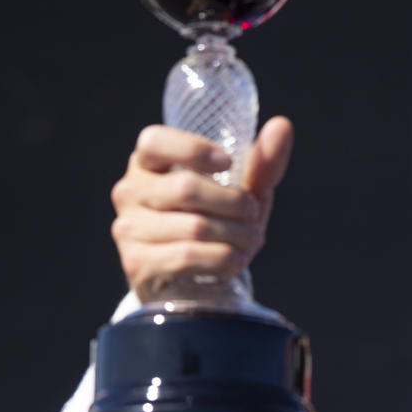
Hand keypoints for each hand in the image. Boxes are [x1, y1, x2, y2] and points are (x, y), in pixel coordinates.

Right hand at [110, 116, 293, 300]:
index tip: (228, 163)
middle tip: (253, 216)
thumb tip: (283, 126)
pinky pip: (187, 257)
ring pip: (194, 227)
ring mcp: (129, 228)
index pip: (154, 141)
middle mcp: (130, 192)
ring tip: (250, 242)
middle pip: (186, 188)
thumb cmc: (217, 227)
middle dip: (234, 204)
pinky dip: (223, 260)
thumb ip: (261, 164)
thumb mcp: (242, 195)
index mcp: (148, 164)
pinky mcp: (137, 264)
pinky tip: (234, 262)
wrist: (195, 285)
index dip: (193, 150)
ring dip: (236, 236)